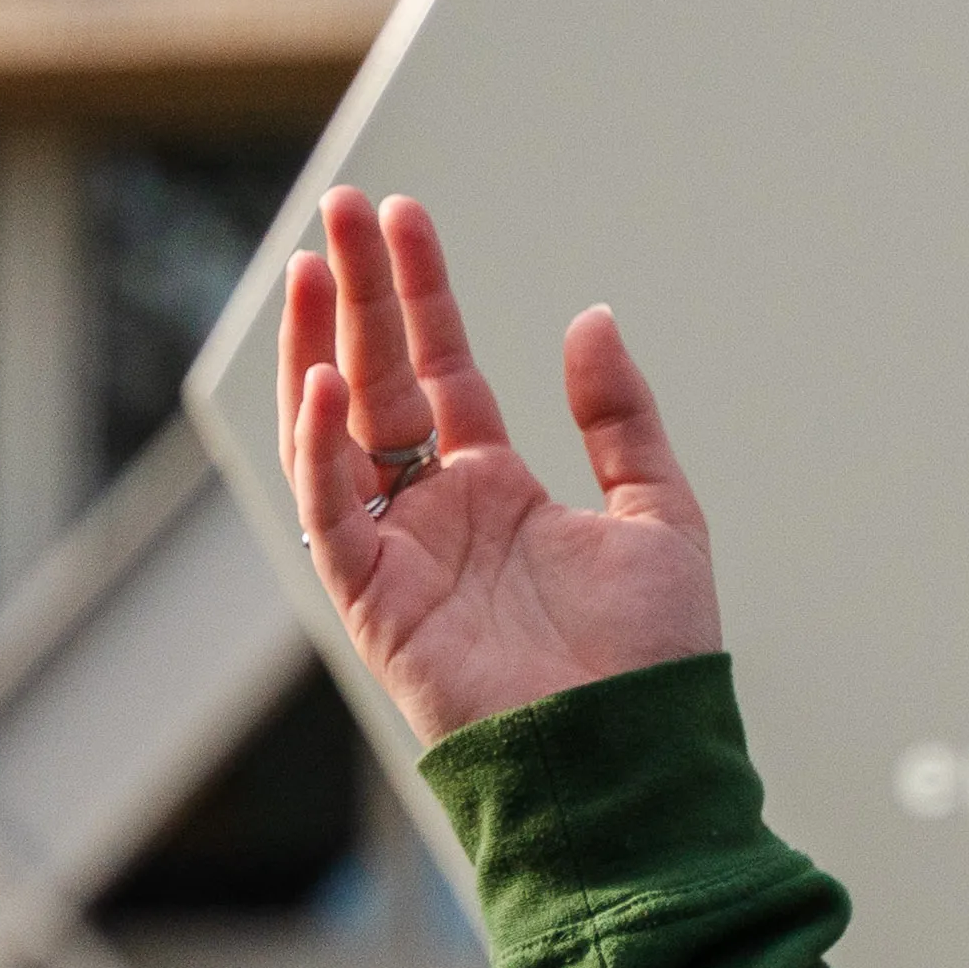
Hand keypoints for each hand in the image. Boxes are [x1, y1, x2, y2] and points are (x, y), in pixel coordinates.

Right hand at [277, 191, 725, 743]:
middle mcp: (436, 515)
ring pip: (335, 433)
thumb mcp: (658, 513)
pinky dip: (319, 449)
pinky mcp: (376, 604)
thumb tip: (589, 321)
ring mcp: (399, 556)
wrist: (632, 760)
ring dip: (318, 348)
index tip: (404, 217)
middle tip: (340, 206)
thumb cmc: (653, 662)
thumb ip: (619, 418)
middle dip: (357, 293)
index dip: (421, 292)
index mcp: (497, 491)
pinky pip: (330, 513)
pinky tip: (326, 381)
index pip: (439, 369)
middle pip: (380, 380)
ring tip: (310, 263)